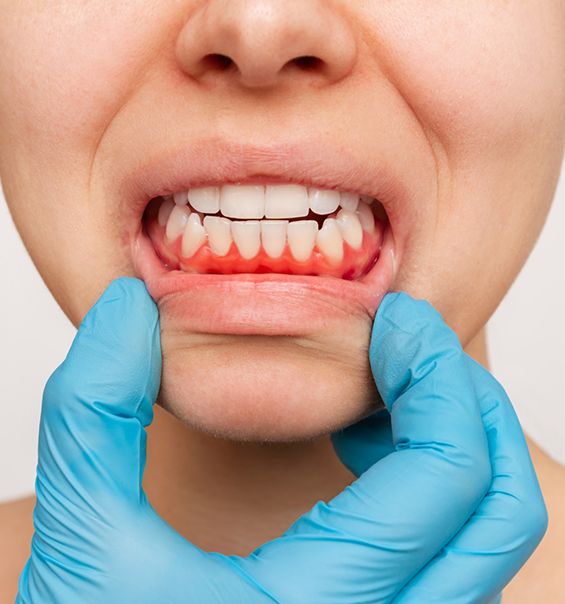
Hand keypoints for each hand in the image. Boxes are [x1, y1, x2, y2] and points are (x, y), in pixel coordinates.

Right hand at [16, 280, 545, 602]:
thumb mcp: (81, 540)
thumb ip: (96, 410)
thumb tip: (128, 307)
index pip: (448, 478)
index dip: (437, 374)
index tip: (398, 317)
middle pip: (502, 512)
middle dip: (467, 402)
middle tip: (410, 343)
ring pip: (485, 543)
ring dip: (454, 443)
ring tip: (385, 389)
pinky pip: (452, 561)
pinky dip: (432, 488)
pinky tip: (364, 451)